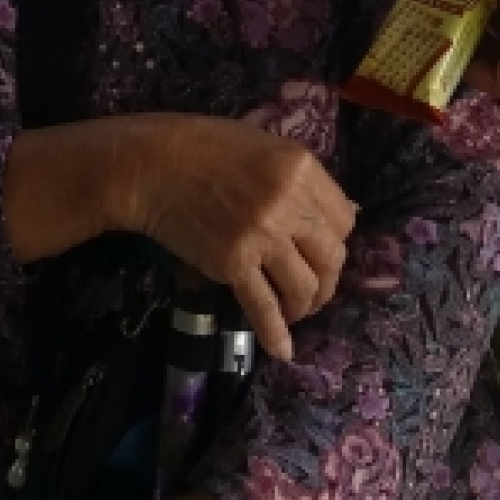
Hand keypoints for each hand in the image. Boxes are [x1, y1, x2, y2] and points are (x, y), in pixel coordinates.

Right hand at [128, 114, 354, 363]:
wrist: (151, 167)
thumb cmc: (205, 149)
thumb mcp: (264, 149)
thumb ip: (302, 182)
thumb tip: (348, 215)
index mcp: (301, 167)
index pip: (344, 219)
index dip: (334, 241)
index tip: (319, 251)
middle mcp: (289, 202)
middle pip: (332, 257)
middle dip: (327, 281)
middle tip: (312, 290)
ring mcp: (263, 235)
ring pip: (304, 286)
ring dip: (304, 307)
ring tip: (294, 311)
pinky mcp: (234, 263)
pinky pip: (264, 307)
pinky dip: (275, 334)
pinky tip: (282, 350)